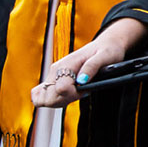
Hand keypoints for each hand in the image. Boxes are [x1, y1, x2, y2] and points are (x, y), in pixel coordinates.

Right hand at [30, 19, 147, 108]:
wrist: (104, 44)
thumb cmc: (107, 49)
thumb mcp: (105, 56)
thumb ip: (92, 67)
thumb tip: (81, 80)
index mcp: (66, 64)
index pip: (61, 89)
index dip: (74, 94)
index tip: (86, 90)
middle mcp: (55, 70)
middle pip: (49, 97)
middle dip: (65, 100)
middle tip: (81, 92)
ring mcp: (52, 75)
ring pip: (44, 99)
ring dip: (59, 102)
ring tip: (75, 93)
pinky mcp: (53, 79)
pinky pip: (40, 95)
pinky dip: (51, 100)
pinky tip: (65, 96)